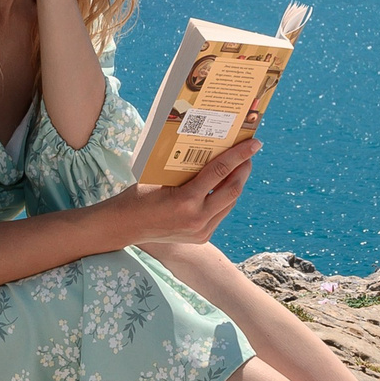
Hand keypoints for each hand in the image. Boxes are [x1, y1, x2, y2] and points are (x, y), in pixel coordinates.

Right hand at [115, 140, 258, 245]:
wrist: (125, 226)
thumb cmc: (140, 195)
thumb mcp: (162, 177)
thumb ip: (186, 170)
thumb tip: (211, 151)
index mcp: (185, 200)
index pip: (220, 172)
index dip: (239, 155)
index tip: (254, 143)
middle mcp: (197, 218)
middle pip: (233, 189)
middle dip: (244, 169)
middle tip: (249, 153)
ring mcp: (201, 231)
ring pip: (230, 203)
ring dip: (237, 183)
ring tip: (240, 167)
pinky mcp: (202, 237)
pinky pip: (221, 213)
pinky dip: (225, 197)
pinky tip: (225, 184)